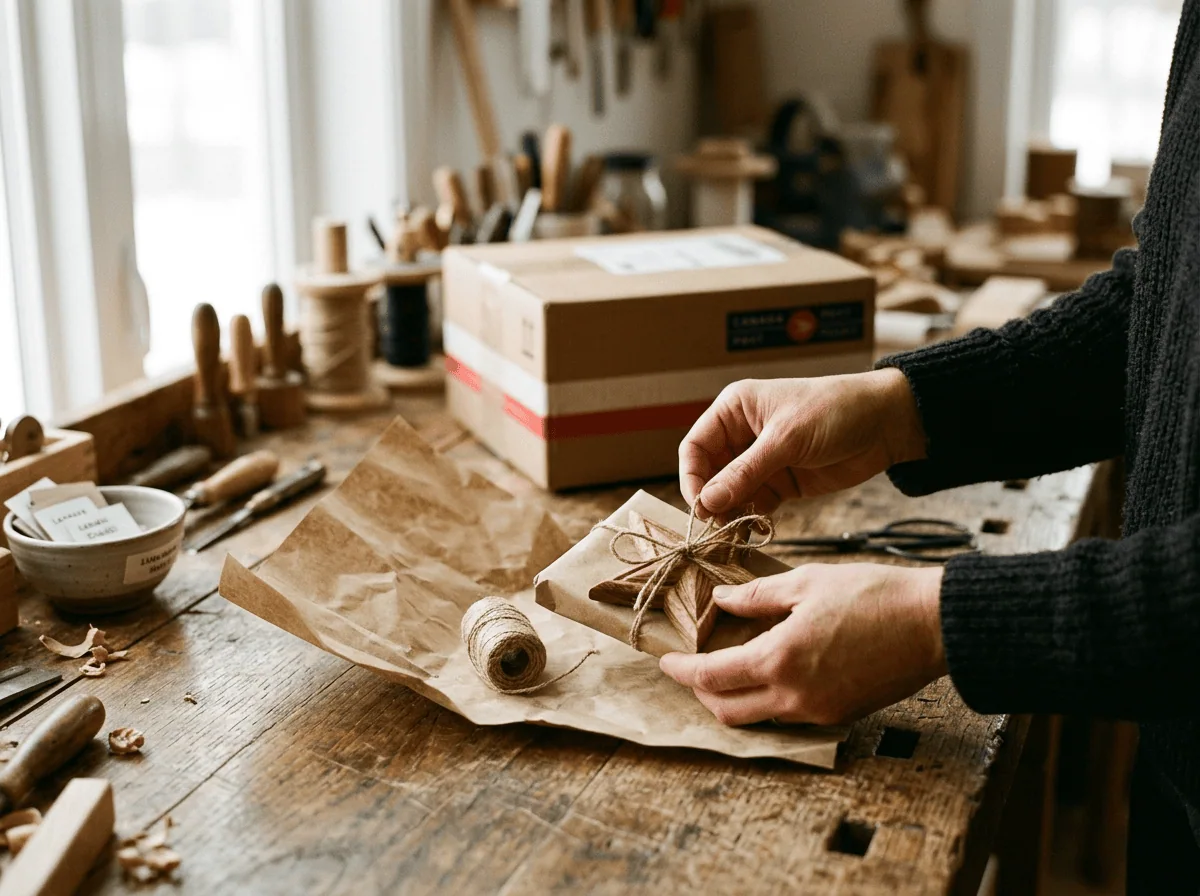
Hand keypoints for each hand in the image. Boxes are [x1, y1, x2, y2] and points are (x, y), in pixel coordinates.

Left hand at [659, 563, 946, 726]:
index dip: (683, 670)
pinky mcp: (841, 715)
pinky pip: (788, 716)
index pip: (713, 676)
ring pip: (758, 718)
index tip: (666, 659)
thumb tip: (722, 601)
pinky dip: (766, 700)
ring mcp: (819, 712)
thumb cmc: (874, 595)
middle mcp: (795, 696)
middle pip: (728, 711)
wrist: (935, 625)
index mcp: (780, 659)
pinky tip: (768, 673)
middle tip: (690, 669)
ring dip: (733, 699)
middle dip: (701, 693)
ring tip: (725, 669)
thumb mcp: (807, 583)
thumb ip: (758, 597)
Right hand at [679, 368, 926, 517]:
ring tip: (735, 532)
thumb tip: (706, 502)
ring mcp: (761, 460)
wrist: (885, 423)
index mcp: (735, 409)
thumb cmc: (834, 412)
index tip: (699, 506)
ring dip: (729, 513)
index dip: (692, 476)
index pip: (695, 446)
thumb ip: (745, 473)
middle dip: (711, 499)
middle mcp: (742, 434)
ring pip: (730, 493)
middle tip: (716, 526)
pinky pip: (754, 503)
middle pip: (709, 473)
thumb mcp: (786, 440)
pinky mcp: (780, 482)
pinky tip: (755, 530)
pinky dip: (751, 518)